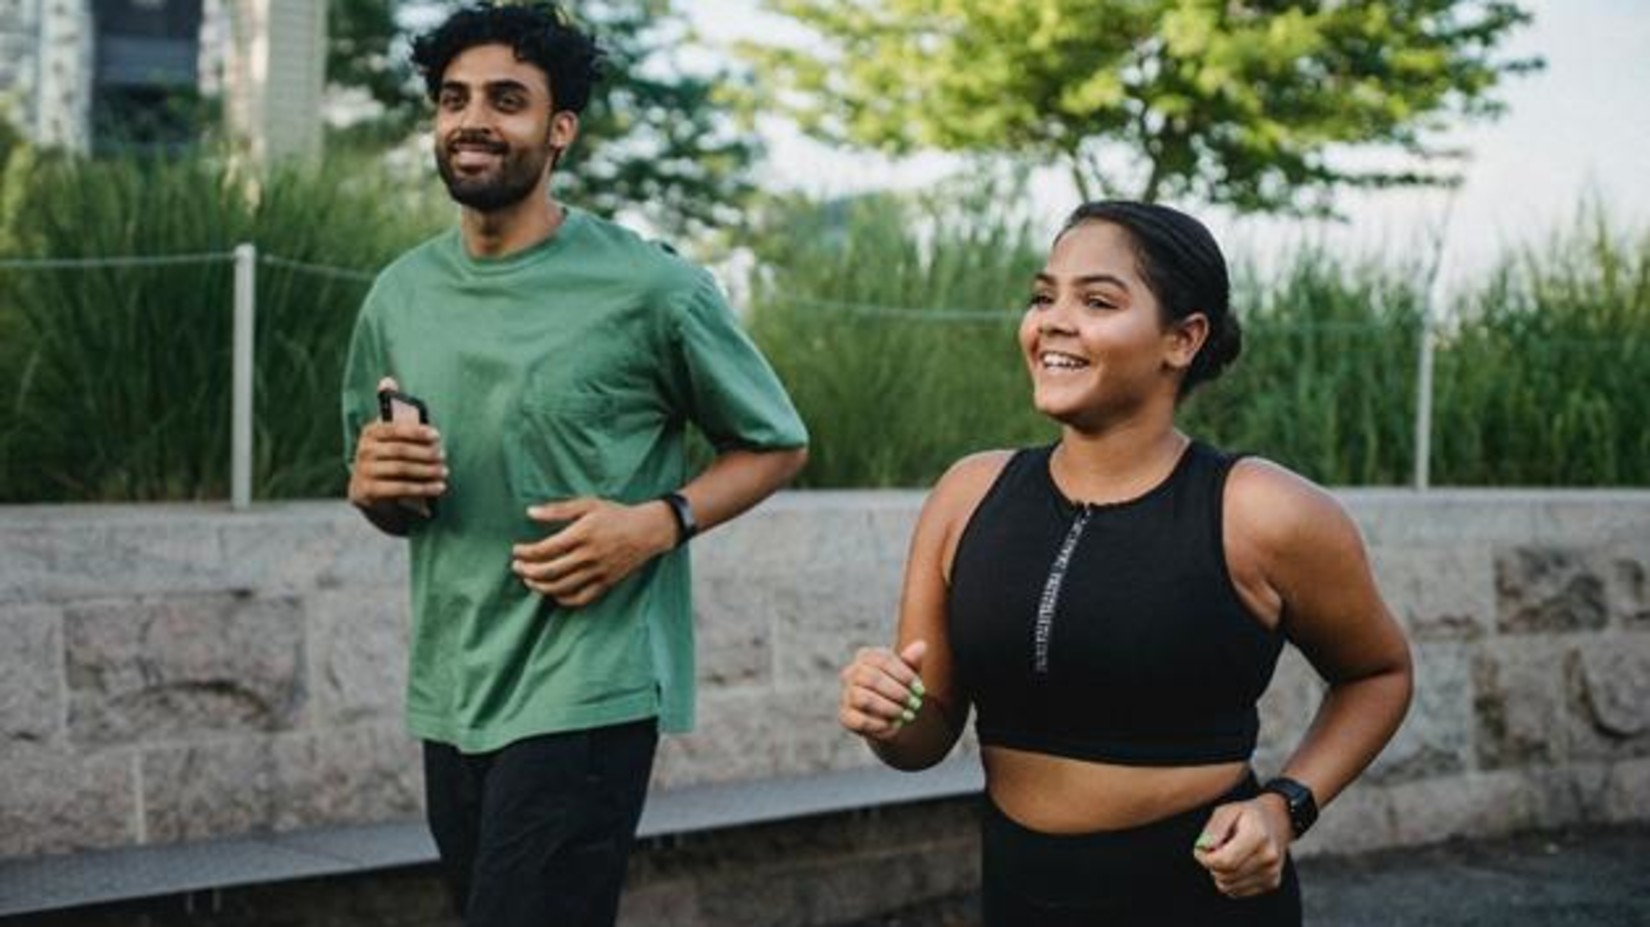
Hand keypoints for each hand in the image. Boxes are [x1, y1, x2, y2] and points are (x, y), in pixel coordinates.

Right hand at [348, 377, 445, 509]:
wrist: (368, 493)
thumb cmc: (386, 458)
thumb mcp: (388, 436)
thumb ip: (392, 411)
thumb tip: (387, 379)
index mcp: (370, 432)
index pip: (394, 429)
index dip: (417, 432)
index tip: (436, 435)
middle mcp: (364, 451)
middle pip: (400, 451)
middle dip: (425, 454)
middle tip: (443, 456)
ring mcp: (364, 472)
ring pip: (402, 470)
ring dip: (427, 471)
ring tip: (443, 472)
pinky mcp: (367, 491)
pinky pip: (400, 488)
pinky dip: (422, 488)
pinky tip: (438, 488)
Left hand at [511, 497, 676, 606]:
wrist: (648, 530)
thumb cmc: (616, 514)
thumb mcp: (588, 504)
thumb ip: (558, 510)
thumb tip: (530, 512)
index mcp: (583, 534)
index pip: (546, 549)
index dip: (526, 553)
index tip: (516, 551)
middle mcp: (589, 556)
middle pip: (549, 571)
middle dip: (527, 571)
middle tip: (516, 567)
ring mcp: (598, 572)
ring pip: (562, 587)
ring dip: (540, 586)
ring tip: (529, 580)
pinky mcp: (606, 583)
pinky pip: (580, 598)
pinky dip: (563, 599)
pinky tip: (552, 593)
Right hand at [839, 640, 927, 741]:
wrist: (890, 715)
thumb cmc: (899, 687)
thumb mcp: (908, 674)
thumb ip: (912, 661)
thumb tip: (921, 645)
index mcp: (866, 656)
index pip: (883, 660)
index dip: (904, 674)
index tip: (920, 688)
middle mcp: (851, 673)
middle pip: (873, 678)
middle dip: (898, 693)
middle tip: (915, 704)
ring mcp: (846, 694)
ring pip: (865, 699)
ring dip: (890, 708)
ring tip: (906, 715)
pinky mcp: (845, 716)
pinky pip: (859, 720)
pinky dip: (879, 724)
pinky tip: (893, 725)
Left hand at [1193, 793, 1293, 898]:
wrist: (1277, 821)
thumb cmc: (1247, 815)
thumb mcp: (1227, 810)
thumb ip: (1214, 828)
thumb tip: (1203, 847)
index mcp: (1258, 835)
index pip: (1224, 861)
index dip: (1205, 858)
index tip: (1202, 848)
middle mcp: (1268, 856)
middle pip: (1224, 876)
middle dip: (1211, 864)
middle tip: (1215, 849)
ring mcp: (1272, 872)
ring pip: (1228, 887)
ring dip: (1219, 873)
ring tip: (1227, 855)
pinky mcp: (1271, 883)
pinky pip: (1237, 892)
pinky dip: (1230, 880)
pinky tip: (1236, 864)